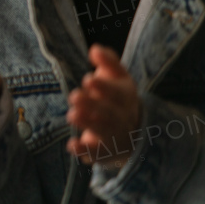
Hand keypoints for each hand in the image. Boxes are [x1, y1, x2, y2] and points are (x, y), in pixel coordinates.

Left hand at [66, 45, 141, 167]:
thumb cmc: (117, 98)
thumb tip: (95, 49)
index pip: (119, 94)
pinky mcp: (103, 151)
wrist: (133, 132)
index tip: (88, 80)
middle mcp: (123, 118)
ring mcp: (114, 135)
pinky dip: (84, 151)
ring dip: (88, 124)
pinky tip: (71, 145)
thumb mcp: (118, 76)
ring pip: (103, 132)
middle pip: (110, 113)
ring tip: (72, 114)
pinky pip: (96, 154)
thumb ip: (108, 61)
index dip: (105, 88)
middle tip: (74, 96)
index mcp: (127, 98)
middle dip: (92, 105)